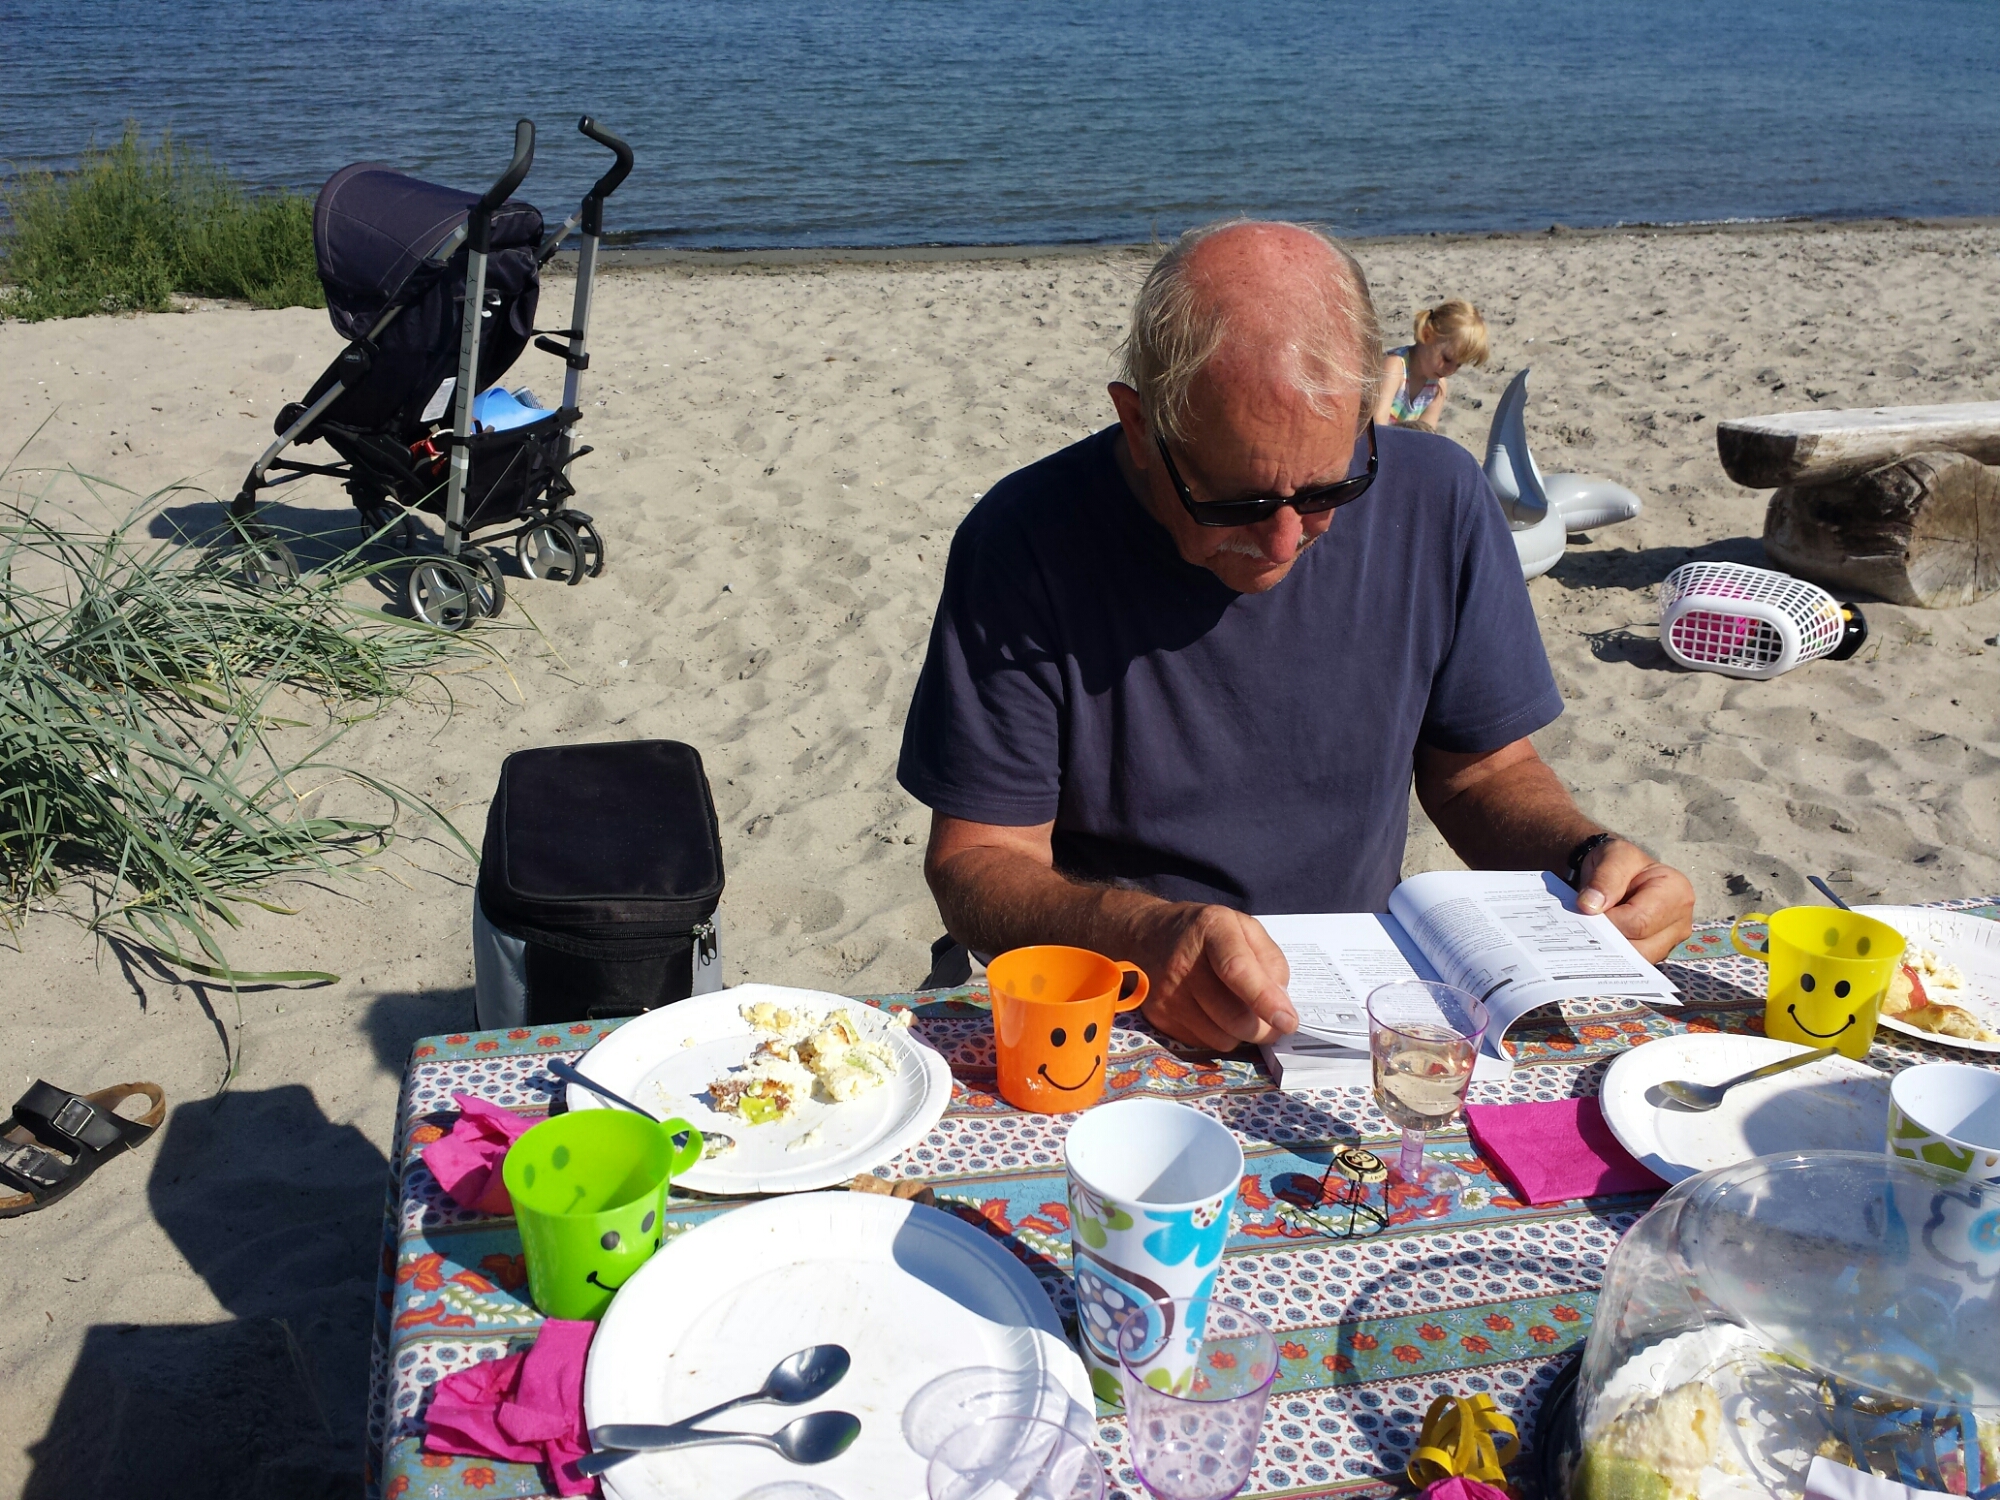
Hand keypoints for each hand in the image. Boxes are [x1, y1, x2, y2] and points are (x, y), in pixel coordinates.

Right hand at [1127, 903, 1298, 1050]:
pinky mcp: (1157, 1016)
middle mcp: (1183, 962)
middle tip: (1274, 1024)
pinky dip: (1218, 1035)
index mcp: (1211, 929)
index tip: (1288, 1021)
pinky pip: (1202, 1043)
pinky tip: (1213, 1013)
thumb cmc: (1202, 933)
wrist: (1143, 934)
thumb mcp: (1241, 926)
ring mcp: (1166, 992)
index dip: (1265, 999)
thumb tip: (1280, 1003)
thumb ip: (1269, 959)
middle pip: (1233, 1015)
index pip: (1237, 970)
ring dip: (1240, 1034)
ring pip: (1221, 1037)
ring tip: (1239, 1012)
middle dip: (1263, 1029)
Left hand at [1576, 839, 1695, 962]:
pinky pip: (1632, 965)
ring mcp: (1668, 941)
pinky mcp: (1654, 952)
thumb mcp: (1613, 856)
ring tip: (1590, 938)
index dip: (1610, 923)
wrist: (1615, 873)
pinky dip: (1612, 959)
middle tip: (1584, 931)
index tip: (1587, 914)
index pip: (1639, 922)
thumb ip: (1604, 878)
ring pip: (1637, 962)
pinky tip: (1596, 947)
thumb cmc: (1619, 862)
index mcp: (1676, 893)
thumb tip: (1590, 906)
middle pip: (1641, 949)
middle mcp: (1679, 922)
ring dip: (1610, 954)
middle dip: (1610, 942)